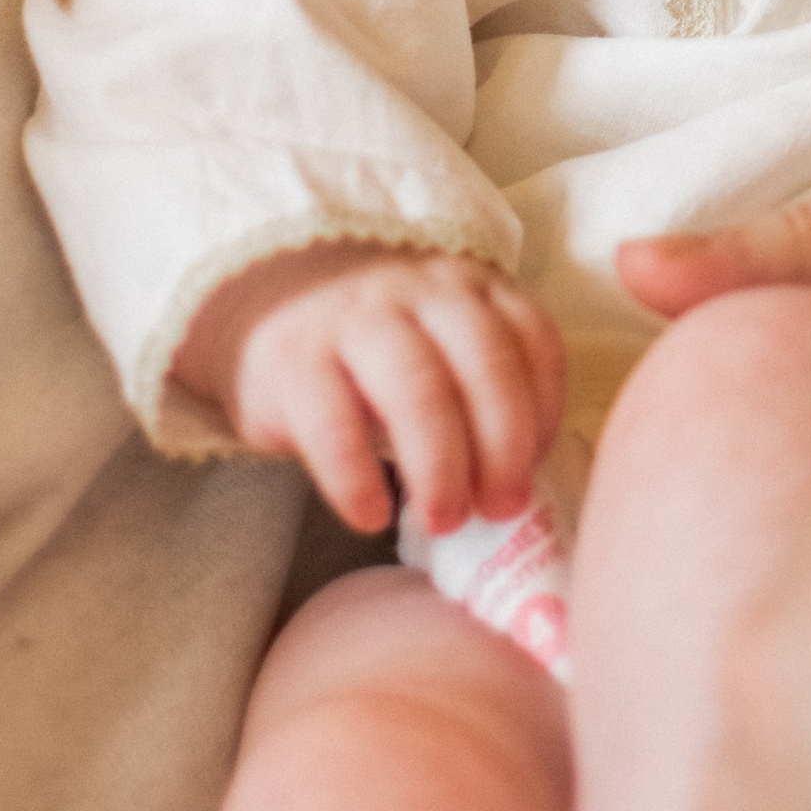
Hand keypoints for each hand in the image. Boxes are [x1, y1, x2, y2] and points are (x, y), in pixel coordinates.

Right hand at [173, 244, 566, 539]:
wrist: (265, 310)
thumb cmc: (375, 352)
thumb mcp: (440, 347)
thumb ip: (484, 392)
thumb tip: (518, 487)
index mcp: (471, 289)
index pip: (534, 341)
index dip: (546, 413)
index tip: (534, 472)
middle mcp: (419, 294)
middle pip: (484, 365)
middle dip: (503, 447)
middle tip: (499, 510)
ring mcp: (354, 321)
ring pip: (417, 389)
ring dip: (441, 466)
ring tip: (445, 521)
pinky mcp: (291, 361)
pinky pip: (333, 424)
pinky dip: (357, 479)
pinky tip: (371, 517)